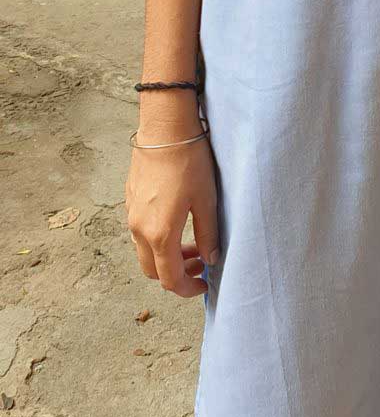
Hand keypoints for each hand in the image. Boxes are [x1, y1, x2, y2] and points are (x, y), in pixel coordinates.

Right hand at [125, 131, 220, 297]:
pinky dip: (157, 237)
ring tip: (192, 242)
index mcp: (159, 234)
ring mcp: (131, 213)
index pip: (169, 280)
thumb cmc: (189, 161)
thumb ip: (208, 235)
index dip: (187, 289)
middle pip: (152, 269)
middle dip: (176, 273)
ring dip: (166, 255)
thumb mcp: (206, 200)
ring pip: (144, 250)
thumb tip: (211, 258)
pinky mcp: (130, 198)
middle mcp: (139, 229)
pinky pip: (140, 230)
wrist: (165, 127)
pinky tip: (177, 220)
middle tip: (200, 262)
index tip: (204, 283)